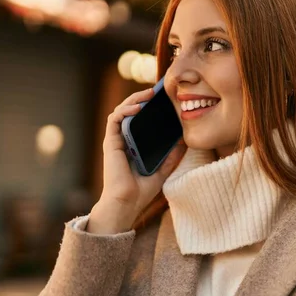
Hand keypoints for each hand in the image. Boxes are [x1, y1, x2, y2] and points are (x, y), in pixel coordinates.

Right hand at [90, 87, 185, 232]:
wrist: (127, 204)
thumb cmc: (141, 191)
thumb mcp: (163, 170)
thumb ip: (172, 156)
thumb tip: (185, 141)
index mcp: (135, 145)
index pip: (141, 120)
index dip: (151, 108)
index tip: (165, 99)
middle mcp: (124, 140)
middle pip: (132, 112)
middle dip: (143, 99)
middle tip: (159, 91)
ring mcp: (116, 141)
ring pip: (122, 111)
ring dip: (134, 99)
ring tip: (149, 94)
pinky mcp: (110, 143)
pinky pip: (114, 119)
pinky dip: (125, 110)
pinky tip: (137, 106)